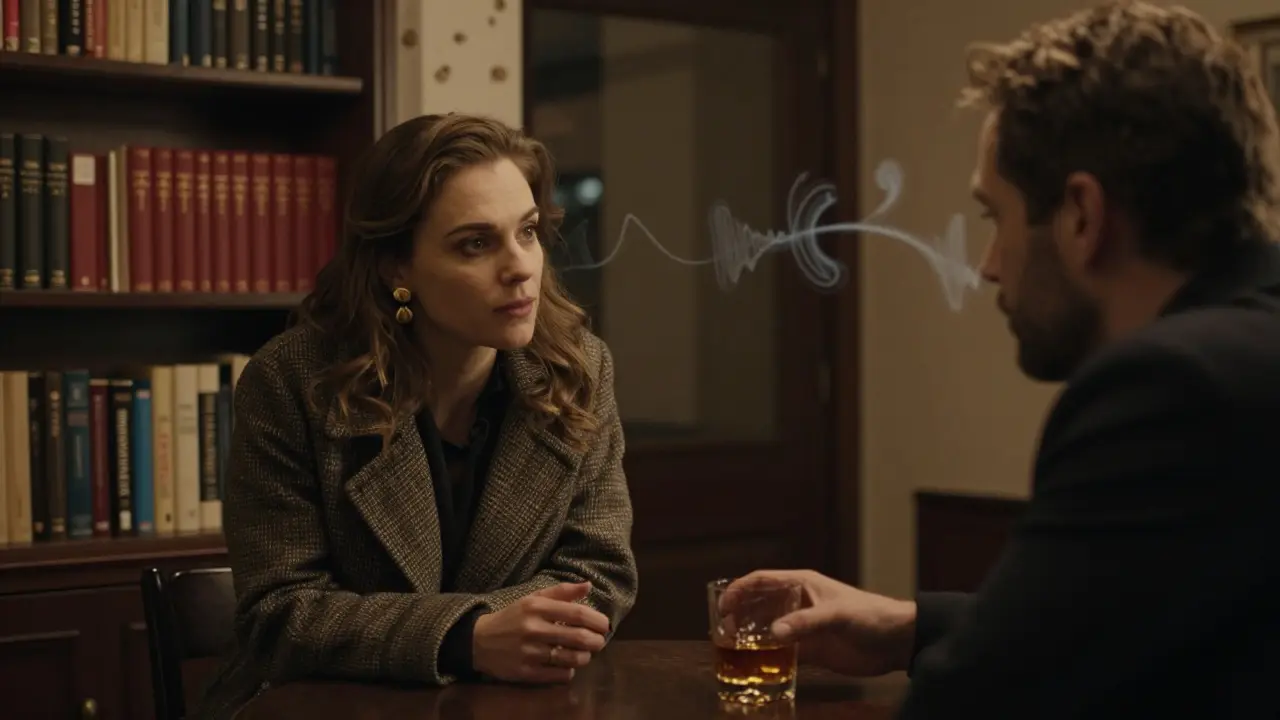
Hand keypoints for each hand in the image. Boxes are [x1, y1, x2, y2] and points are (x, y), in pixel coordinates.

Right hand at [472, 581, 609, 683]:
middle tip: (599, 641)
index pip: (577, 613)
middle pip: (579, 638)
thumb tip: (588, 586)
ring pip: (572, 658)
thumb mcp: (533, 598)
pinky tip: (567, 665)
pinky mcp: (526, 672)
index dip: (597, 620)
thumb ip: (561, 592)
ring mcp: (530, 652)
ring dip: (585, 657)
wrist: (478, 641)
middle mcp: (534, 629)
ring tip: (584, 653)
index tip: (605, 625)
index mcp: (537, 607)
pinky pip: (559, 675)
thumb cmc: (512, 618)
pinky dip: (569, 671)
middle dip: (597, 641)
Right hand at [722, 569, 916, 676]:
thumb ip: (805, 623)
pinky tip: (755, 664)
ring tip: (732, 648)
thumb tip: (772, 634)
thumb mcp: (836, 615)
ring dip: (751, 636)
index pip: (762, 580)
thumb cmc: (869, 615)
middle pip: (759, 604)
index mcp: (802, 584)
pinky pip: (781, 651)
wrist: (896, 641)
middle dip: (739, 614)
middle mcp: (797, 602)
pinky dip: (767, 656)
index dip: (739, 590)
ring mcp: (803, 626)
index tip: (723, 606)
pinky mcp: (810, 648)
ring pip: (767, 628)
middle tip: (723, 631)